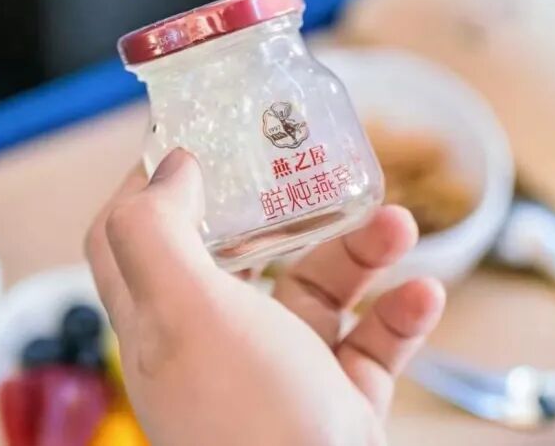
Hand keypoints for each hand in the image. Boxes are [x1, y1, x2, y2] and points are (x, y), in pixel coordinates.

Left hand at [85, 149, 444, 445]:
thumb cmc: (247, 421)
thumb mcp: (186, 313)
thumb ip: (159, 233)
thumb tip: (167, 165)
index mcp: (160, 326)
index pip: (131, 241)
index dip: (152, 185)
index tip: (195, 137)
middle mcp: (215, 347)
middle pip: (240, 256)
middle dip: (284, 208)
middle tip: (310, 165)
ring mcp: (280, 374)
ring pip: (317, 292)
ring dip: (362, 254)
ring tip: (398, 226)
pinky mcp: (335, 400)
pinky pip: (370, 343)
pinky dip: (399, 316)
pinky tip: (424, 295)